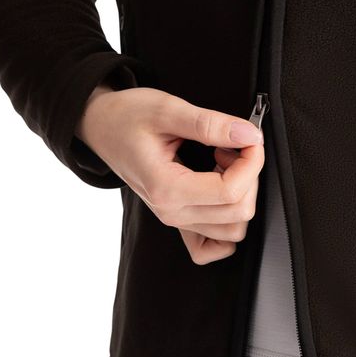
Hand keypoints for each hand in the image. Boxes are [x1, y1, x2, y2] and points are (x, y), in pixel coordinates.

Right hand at [75, 84, 264, 264]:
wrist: (103, 127)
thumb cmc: (127, 118)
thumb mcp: (167, 110)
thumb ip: (210, 124)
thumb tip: (248, 135)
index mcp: (167, 187)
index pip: (230, 191)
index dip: (252, 162)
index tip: (250, 139)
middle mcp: (172, 212)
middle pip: (238, 213)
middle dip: (250, 177)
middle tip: (235, 148)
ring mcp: (176, 221)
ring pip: (233, 231)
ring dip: (240, 197)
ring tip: (224, 167)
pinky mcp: (180, 222)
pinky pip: (214, 247)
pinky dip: (227, 226)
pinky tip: (222, 195)